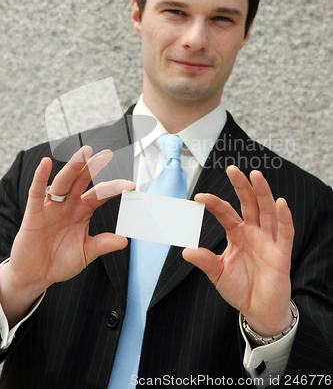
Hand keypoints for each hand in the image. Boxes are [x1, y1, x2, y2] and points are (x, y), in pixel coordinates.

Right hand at [0, 146, 134, 325]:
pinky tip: (45, 163)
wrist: (36, 275)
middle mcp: (68, 205)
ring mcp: (51, 207)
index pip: (100, 195)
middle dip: (93, 167)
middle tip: (105, 154)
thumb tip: (124, 241)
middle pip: (82, 181)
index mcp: (82, 211)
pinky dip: (40, 178)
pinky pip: (36, 193)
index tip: (131, 184)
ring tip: (84, 153)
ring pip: (63, 183)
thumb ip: (103, 244)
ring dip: (73, 167)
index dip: (114, 188)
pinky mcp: (34, 213)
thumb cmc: (60, 262)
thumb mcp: (86, 253)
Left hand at [183, 166, 293, 336]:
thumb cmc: (240, 288)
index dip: (214, 204)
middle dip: (241, 186)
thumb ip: (205, 260)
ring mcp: (268, 241)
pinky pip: (285, 233)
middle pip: (249, 204)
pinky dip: (284, 218)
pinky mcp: (281, 253)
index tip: (199, 197)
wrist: (259, 310)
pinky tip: (280, 203)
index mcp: (237, 234)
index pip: (226, 213)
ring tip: (255, 176)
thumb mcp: (218, 273)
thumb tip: (185, 251)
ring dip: (262, 193)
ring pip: (266, 212)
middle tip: (232, 169)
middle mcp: (253, 233)